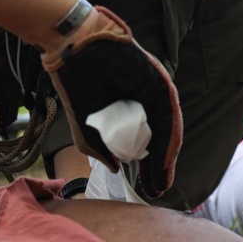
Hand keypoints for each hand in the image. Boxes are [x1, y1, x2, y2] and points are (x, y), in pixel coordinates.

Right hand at [41, 6, 182, 197]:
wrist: (73, 51)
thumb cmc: (76, 83)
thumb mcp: (86, 129)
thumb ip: (101, 150)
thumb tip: (117, 170)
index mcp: (128, 109)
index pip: (143, 142)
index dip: (145, 167)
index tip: (146, 188)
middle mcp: (144, 101)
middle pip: (158, 139)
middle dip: (158, 168)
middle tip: (157, 190)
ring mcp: (154, 91)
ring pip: (166, 130)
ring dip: (166, 159)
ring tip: (161, 182)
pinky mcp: (159, 82)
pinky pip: (169, 115)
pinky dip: (168, 138)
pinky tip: (164, 160)